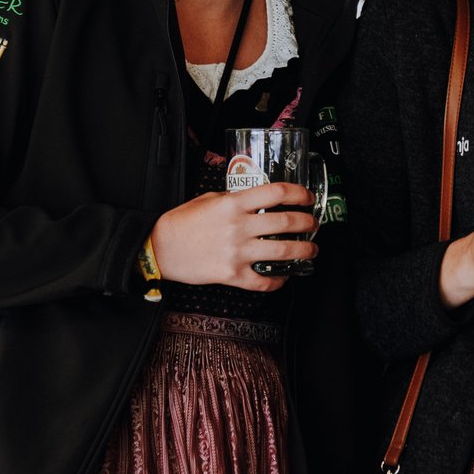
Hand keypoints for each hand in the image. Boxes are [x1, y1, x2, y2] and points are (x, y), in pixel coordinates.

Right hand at [149, 183, 319, 292]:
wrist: (159, 249)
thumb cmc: (183, 223)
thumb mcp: (210, 199)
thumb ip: (235, 199)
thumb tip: (259, 200)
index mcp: (233, 203)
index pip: (277, 192)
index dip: (299, 193)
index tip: (309, 197)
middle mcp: (239, 226)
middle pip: (287, 221)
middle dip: (308, 222)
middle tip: (314, 224)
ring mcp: (237, 252)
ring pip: (284, 251)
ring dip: (304, 251)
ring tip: (311, 250)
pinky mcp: (232, 275)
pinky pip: (264, 281)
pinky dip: (278, 281)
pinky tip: (284, 277)